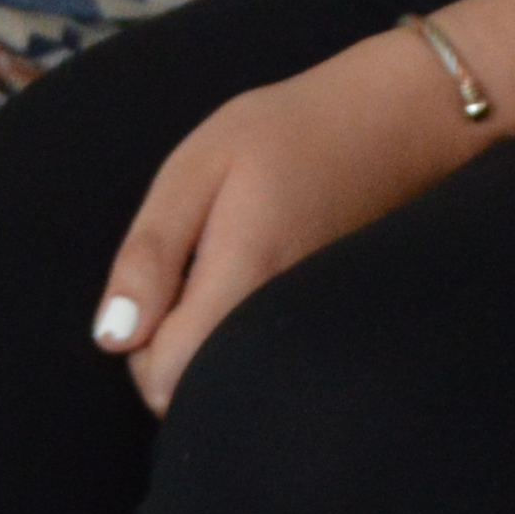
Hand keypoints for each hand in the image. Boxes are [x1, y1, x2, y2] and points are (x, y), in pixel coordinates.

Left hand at [91, 0, 514, 412]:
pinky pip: (272, 361)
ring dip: (212, 344)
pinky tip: (263, 282)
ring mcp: (317, 330)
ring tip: (226, 274)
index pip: (164, 380)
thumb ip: (151, 252)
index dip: (139, 349)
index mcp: (244, 278)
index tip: (155, 291)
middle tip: (192, 274)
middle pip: (198, 394)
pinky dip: (251, 337)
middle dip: (172, 354)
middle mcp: (284, 322)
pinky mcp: (335, 327)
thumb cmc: (289, 129)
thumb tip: (112, 339)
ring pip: (235, 382)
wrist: (402, 119)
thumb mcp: (199, 164)